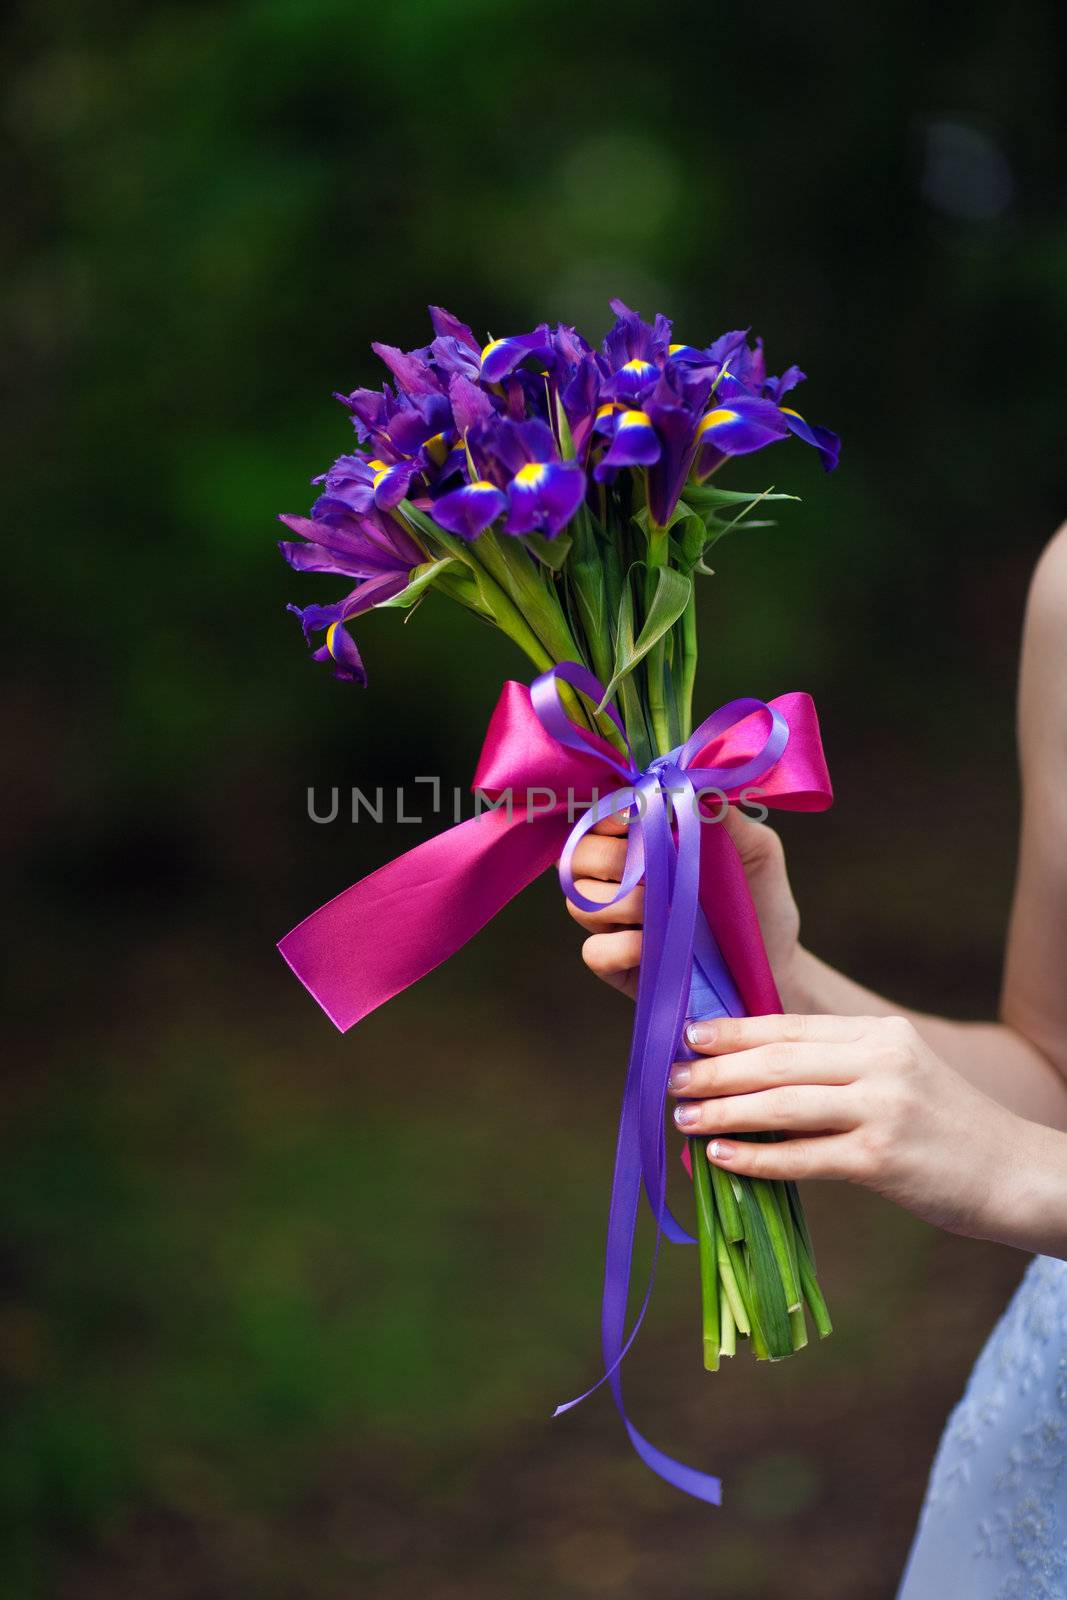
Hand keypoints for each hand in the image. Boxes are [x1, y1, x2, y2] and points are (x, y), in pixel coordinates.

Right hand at [566, 806, 801, 1002]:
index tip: (635, 815)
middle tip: (654, 869)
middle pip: (578, 857)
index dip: (608, 814)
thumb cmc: (760, 899)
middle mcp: (621, 879)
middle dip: (612, 858)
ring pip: (580, 902)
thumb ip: (729, 818)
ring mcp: (615, 923)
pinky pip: (593, 952)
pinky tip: (653, 946)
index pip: (600, 818)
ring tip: (664, 910)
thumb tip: (698, 788)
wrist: (775, 963)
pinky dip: (620, 947)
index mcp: (645, 843)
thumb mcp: (758, 851)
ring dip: (621, 902)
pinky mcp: (618, 965)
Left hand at [669, 1011, 1030, 1240]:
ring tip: (684, 1115)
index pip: (791, 1026)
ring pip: (782, 1105)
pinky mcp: (882, 1159)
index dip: (735, 1031)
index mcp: (880, 1034)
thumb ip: (836, 1066)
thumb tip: (750, 1072)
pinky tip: (720, 1156)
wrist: (1013, 1174)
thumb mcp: (898, 1074)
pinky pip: (802, 1156)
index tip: (688, 1034)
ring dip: (724, 1110)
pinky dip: (756, 1157)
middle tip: (673, 1077)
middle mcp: (881, 1062)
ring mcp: (883, 1109)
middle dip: (717, 1069)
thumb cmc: (942, 1128)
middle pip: (778, 1061)